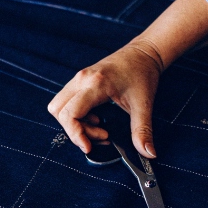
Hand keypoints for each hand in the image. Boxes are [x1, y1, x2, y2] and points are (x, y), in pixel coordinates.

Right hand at [48, 39, 163, 158]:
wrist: (143, 53)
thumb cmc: (143, 73)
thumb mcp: (144, 104)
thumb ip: (143, 130)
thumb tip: (149, 153)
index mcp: (96, 84)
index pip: (70, 113)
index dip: (75, 134)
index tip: (89, 147)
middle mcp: (82, 79)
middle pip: (59, 111)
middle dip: (76, 130)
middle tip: (101, 135)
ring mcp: (78, 79)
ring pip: (60, 107)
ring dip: (75, 123)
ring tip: (100, 126)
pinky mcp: (80, 81)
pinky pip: (67, 102)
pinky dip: (77, 115)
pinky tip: (97, 118)